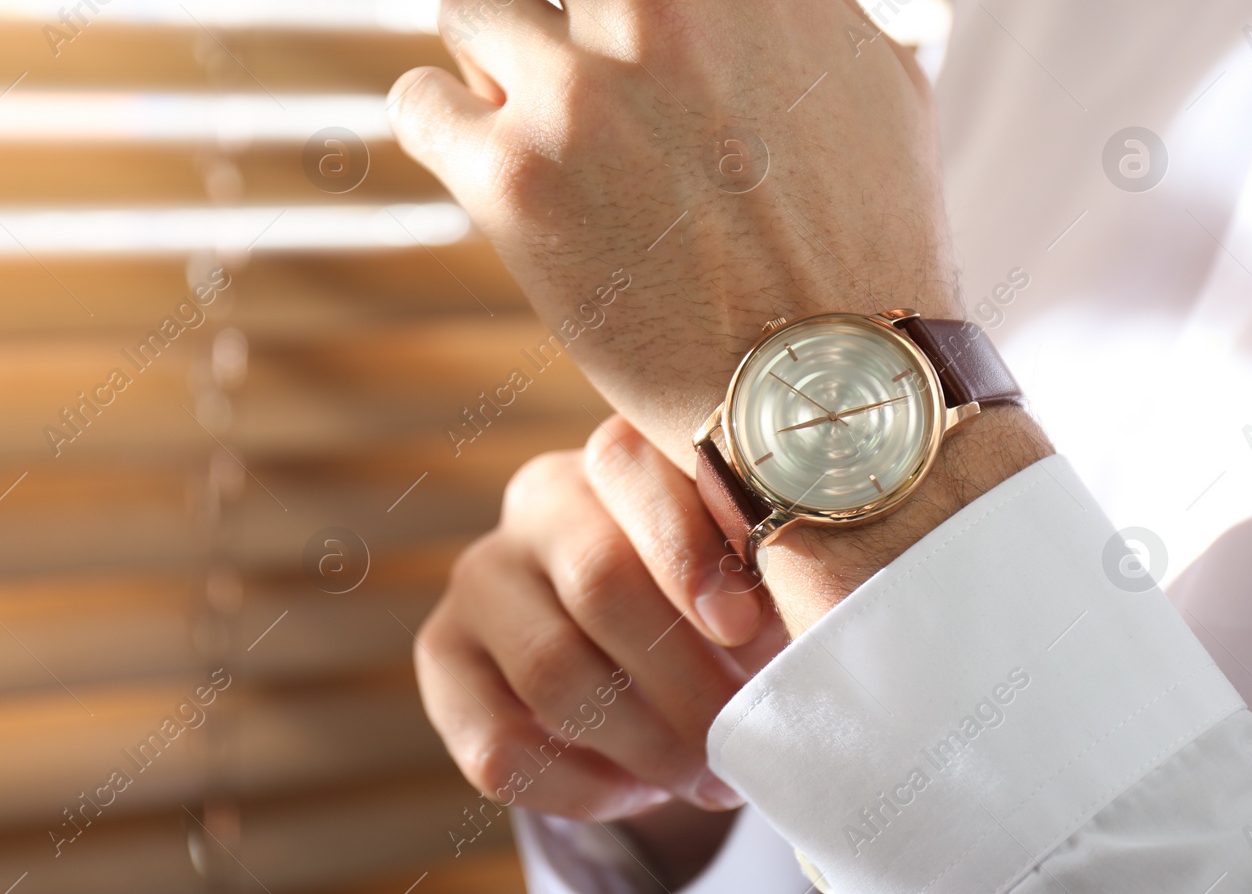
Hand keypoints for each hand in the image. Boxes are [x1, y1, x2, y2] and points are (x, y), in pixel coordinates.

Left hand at [389, 0, 958, 470]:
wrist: (829, 393)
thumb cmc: (865, 247)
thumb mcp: (874, 78)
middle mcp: (658, 10)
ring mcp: (579, 96)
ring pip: (461, 1)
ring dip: (477, 45)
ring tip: (512, 97)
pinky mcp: (516, 188)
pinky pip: (417, 104)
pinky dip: (434, 119)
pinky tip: (469, 149)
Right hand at [413, 416, 784, 843]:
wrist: (633, 654)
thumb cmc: (712, 604)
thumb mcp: (745, 578)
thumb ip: (762, 577)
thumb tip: (810, 611)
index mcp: (615, 460)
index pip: (629, 467)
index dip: (685, 549)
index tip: (739, 627)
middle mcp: (537, 501)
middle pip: (597, 579)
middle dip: (680, 678)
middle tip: (738, 742)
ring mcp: (481, 575)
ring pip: (550, 669)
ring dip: (640, 743)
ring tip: (704, 778)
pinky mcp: (441, 654)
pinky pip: (494, 744)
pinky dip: (577, 788)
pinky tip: (635, 792)